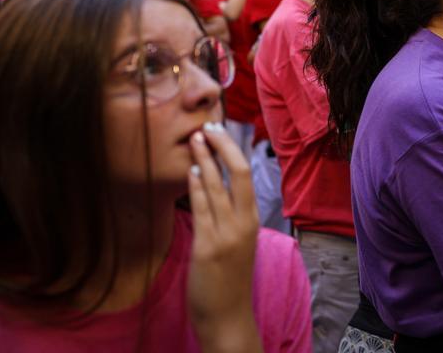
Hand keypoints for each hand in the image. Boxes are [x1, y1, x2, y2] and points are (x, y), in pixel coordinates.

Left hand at [187, 123, 259, 343]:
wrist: (228, 317)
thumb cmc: (229, 281)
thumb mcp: (237, 244)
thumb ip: (230, 218)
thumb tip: (216, 191)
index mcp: (252, 220)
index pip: (247, 174)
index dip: (232, 149)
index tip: (220, 132)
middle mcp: (243, 223)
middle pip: (238, 172)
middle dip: (221, 145)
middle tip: (207, 125)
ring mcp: (227, 234)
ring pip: (217, 186)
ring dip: (204, 159)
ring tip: (194, 138)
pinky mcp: (208, 247)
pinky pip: (203, 209)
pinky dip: (197, 186)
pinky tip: (191, 171)